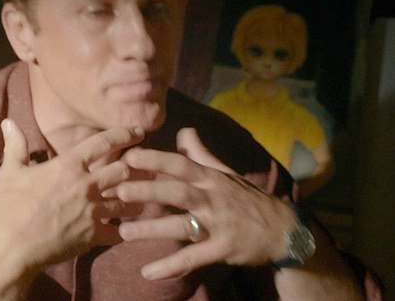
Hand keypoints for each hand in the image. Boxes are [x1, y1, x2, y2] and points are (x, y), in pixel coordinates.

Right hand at [0, 119, 144, 271]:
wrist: (12, 245)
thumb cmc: (10, 207)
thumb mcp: (10, 172)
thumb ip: (16, 145)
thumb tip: (8, 122)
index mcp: (68, 166)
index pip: (103, 143)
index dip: (123, 134)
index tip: (137, 132)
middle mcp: (86, 185)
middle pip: (123, 170)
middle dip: (133, 169)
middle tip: (143, 168)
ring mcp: (92, 211)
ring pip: (127, 202)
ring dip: (134, 200)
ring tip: (140, 199)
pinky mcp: (93, 236)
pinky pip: (118, 233)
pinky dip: (121, 232)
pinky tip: (123, 231)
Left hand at [115, 128, 295, 279]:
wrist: (283, 230)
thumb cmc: (246, 199)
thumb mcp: (225, 173)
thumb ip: (201, 154)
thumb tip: (184, 131)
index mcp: (210, 179)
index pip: (181, 165)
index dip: (156, 159)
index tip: (129, 156)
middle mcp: (213, 199)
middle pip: (178, 192)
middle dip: (149, 190)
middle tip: (120, 190)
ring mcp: (219, 225)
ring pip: (182, 226)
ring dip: (152, 229)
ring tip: (123, 233)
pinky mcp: (224, 249)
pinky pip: (194, 258)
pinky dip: (171, 267)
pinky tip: (147, 273)